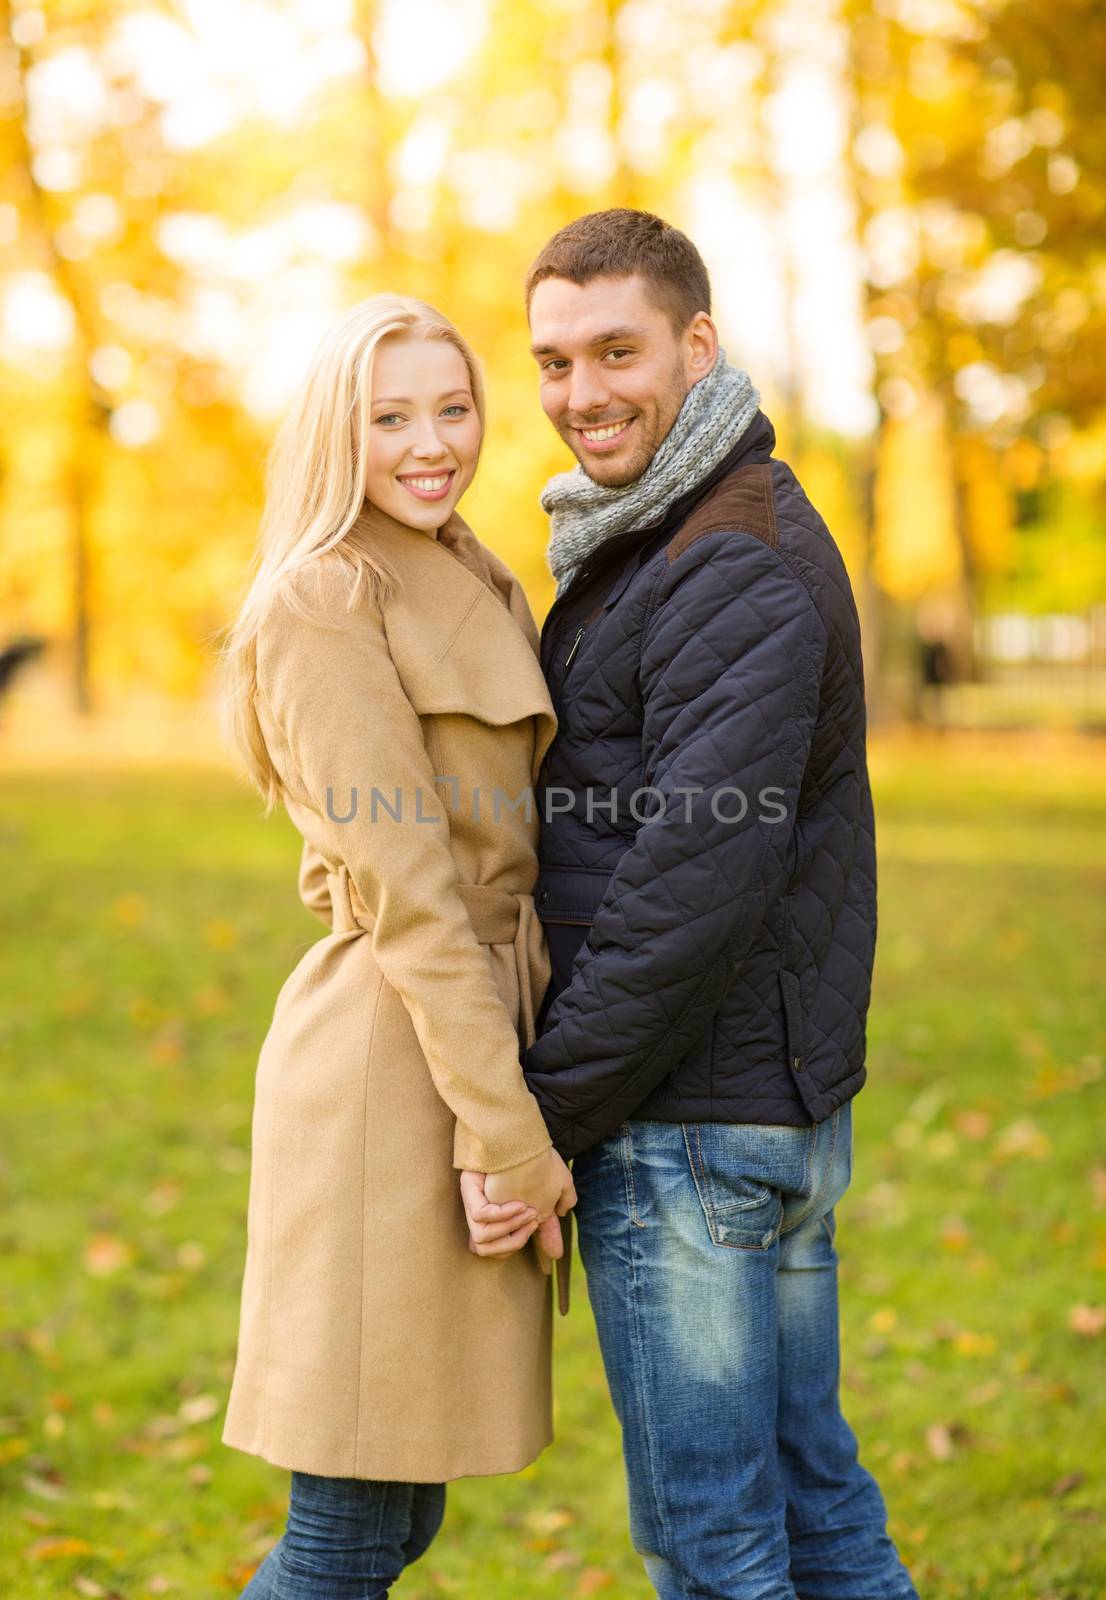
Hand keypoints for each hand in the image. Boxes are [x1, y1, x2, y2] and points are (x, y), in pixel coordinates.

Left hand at [461, 1149, 575, 1263]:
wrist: (525, 1132)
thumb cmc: (539, 1157)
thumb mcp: (556, 1186)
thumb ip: (555, 1214)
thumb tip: (557, 1243)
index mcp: (498, 1215)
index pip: (501, 1244)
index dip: (517, 1246)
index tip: (546, 1248)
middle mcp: (483, 1211)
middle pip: (486, 1250)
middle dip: (515, 1241)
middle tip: (533, 1219)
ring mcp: (476, 1200)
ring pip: (480, 1240)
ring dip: (508, 1229)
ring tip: (526, 1210)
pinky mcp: (470, 1188)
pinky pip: (480, 1215)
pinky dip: (501, 1215)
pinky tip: (518, 1202)